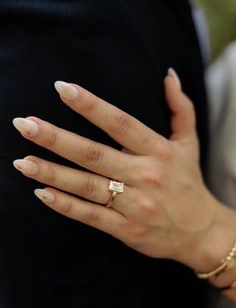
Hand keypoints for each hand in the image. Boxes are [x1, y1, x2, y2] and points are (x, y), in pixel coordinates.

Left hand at [12, 69, 235, 271]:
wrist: (200, 232)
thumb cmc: (188, 182)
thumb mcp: (189, 142)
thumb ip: (181, 107)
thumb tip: (169, 75)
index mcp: (158, 150)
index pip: (120, 123)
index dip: (90, 105)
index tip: (61, 88)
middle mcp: (144, 175)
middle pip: (94, 154)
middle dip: (56, 138)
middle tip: (24, 124)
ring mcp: (133, 204)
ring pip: (86, 185)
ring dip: (52, 172)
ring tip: (22, 161)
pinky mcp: (125, 228)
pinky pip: (90, 215)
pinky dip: (65, 205)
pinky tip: (41, 193)